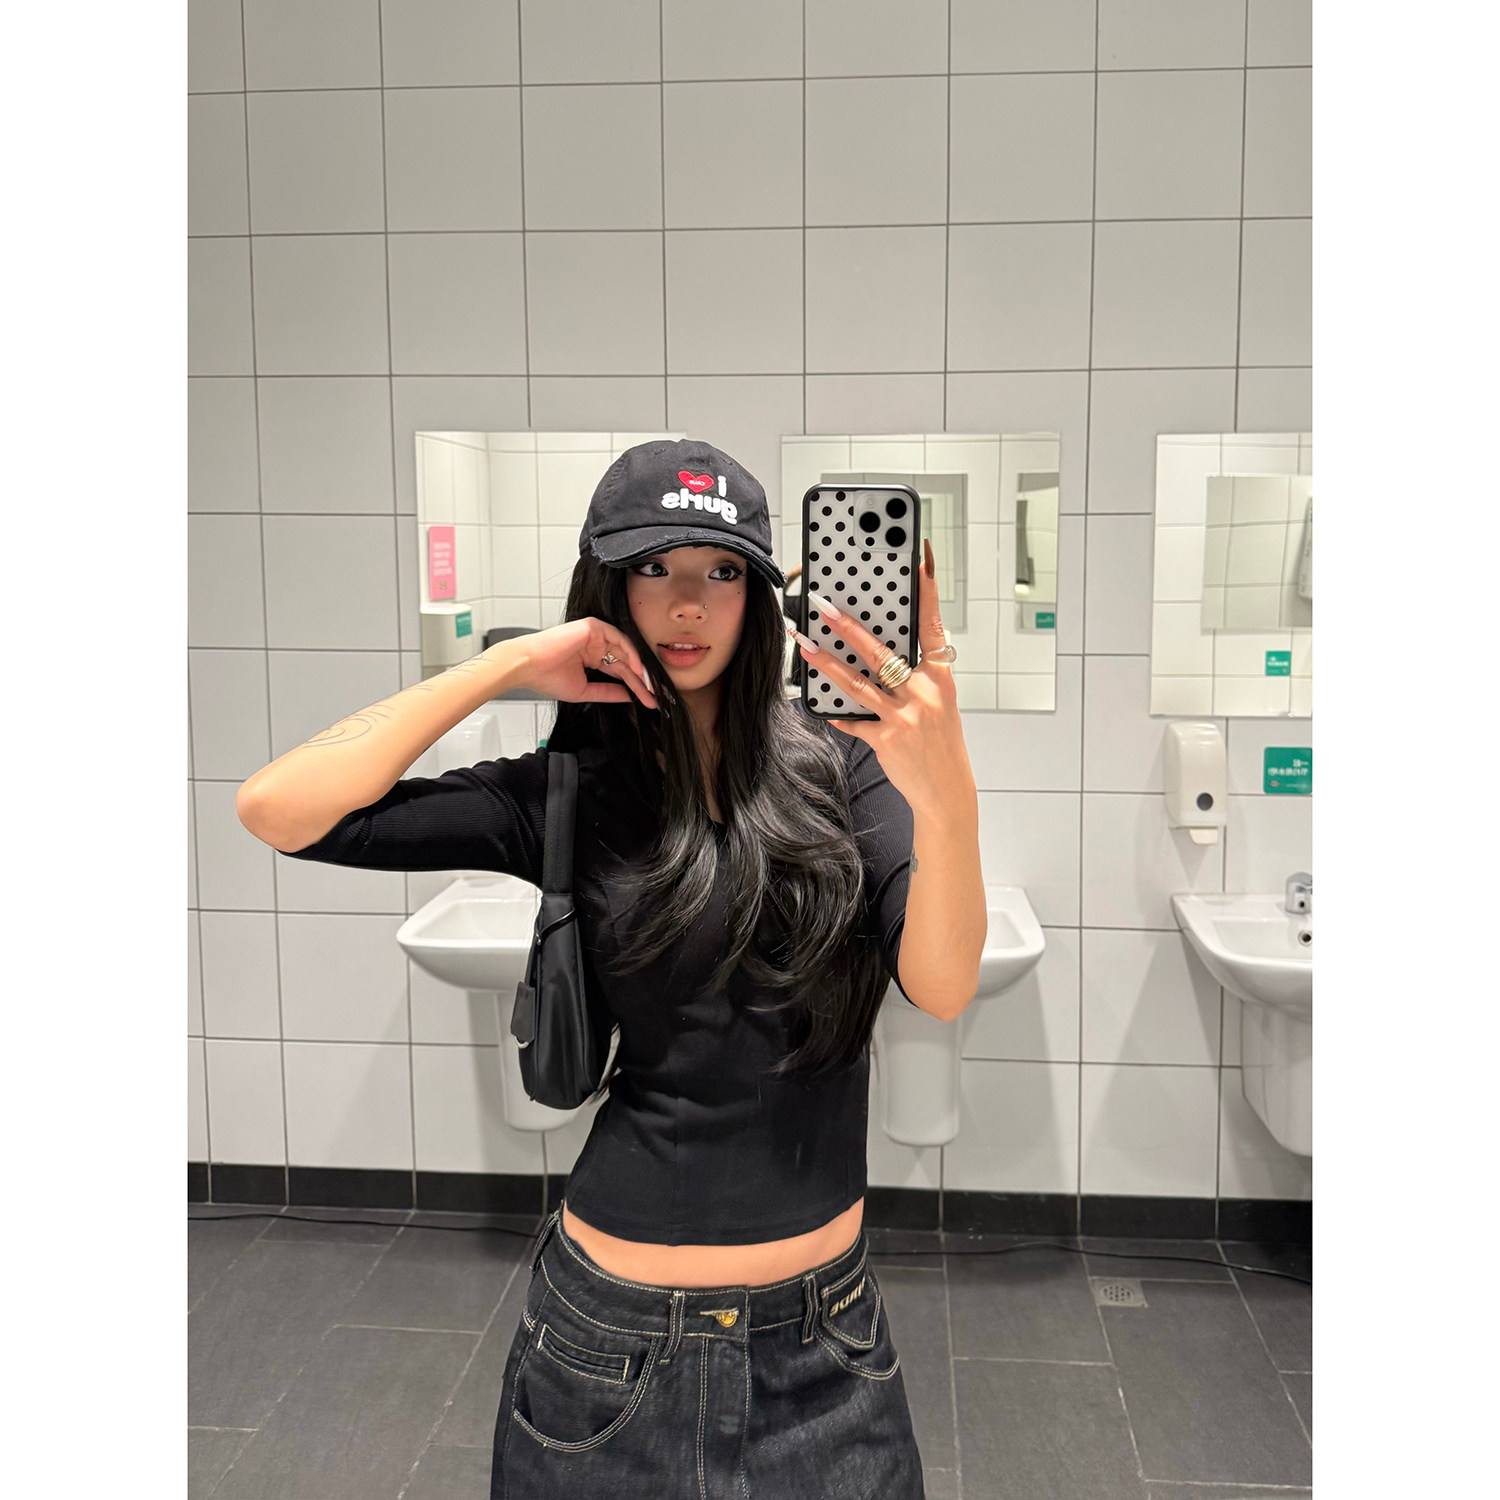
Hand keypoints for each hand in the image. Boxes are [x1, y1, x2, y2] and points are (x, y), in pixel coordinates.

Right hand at [499, 618, 658, 709]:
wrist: (528, 666)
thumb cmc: (547, 677)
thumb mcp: (585, 690)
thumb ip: (608, 692)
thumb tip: (629, 697)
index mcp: (593, 658)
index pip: (620, 672)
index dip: (636, 687)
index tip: (649, 701)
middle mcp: (596, 645)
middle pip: (626, 662)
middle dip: (642, 681)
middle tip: (656, 696)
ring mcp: (595, 634)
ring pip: (626, 651)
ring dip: (640, 669)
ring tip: (651, 687)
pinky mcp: (593, 627)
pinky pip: (619, 640)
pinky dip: (631, 654)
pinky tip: (639, 670)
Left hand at [795, 538, 973, 820]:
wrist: (947, 791)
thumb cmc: (941, 742)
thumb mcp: (939, 702)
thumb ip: (917, 675)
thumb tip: (884, 651)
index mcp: (940, 677)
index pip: (933, 626)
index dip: (927, 593)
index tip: (920, 561)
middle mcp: (924, 693)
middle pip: (881, 652)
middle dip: (849, 626)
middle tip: (824, 605)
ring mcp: (905, 717)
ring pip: (857, 682)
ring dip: (826, 662)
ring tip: (802, 644)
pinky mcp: (887, 739)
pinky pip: (854, 721)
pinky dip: (838, 713)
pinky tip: (820, 704)